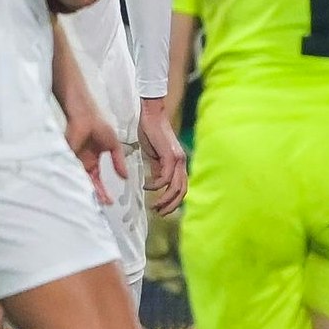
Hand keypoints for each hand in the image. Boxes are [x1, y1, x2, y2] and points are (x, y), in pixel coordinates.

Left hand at [64, 104, 124, 205]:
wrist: (86, 115)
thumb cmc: (99, 125)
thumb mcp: (114, 146)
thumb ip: (119, 161)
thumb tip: (125, 175)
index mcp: (93, 161)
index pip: (98, 180)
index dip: (104, 190)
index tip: (109, 200)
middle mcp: (83, 163)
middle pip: (89, 183)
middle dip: (96, 194)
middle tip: (102, 204)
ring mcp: (75, 161)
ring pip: (81, 180)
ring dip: (88, 190)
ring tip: (94, 200)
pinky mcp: (69, 157)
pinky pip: (72, 172)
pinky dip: (77, 181)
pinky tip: (83, 189)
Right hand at [138, 98, 187, 215]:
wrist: (150, 116)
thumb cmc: (151, 134)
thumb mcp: (154, 157)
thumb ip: (157, 170)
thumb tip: (156, 185)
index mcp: (179, 164)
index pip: (182, 188)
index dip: (175, 201)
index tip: (163, 210)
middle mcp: (181, 162)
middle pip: (182, 191)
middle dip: (171, 205)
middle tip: (159, 212)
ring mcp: (177, 159)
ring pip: (175, 186)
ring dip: (164, 198)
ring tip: (153, 205)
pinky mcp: (169, 155)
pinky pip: (165, 177)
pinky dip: (156, 185)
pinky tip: (146, 186)